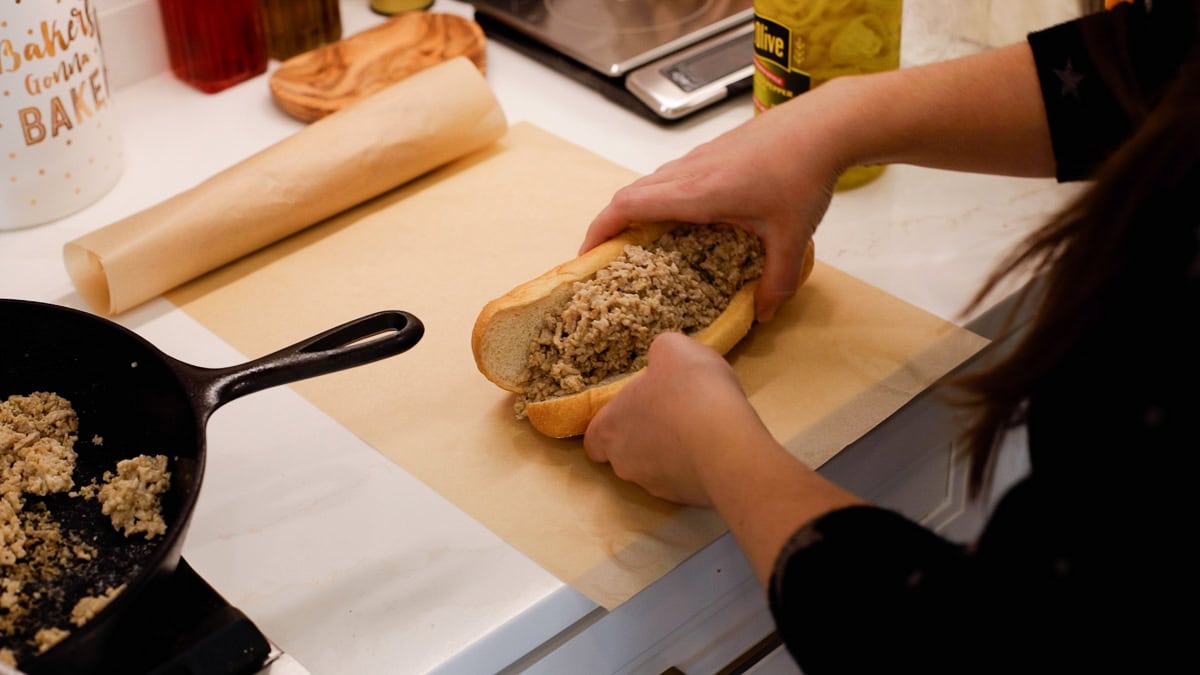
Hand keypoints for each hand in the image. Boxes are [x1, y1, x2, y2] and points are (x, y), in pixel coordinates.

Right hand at [580, 101, 842, 321]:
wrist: (824, 125)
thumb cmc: (803, 175)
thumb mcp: (791, 237)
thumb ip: (775, 281)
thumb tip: (762, 314)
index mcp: (696, 193)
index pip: (628, 207)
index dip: (599, 230)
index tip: (587, 256)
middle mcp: (688, 172)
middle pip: (629, 194)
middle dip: (609, 225)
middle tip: (606, 257)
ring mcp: (699, 157)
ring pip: (649, 183)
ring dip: (634, 209)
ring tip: (637, 241)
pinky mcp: (712, 151)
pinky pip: (669, 175)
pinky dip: (658, 197)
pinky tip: (679, 218)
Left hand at [583, 332, 774, 505]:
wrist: (728, 442)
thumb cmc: (689, 390)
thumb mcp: (673, 349)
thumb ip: (659, 354)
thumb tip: (661, 361)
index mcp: (610, 428)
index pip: (593, 440)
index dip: (610, 426)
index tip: (633, 412)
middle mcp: (624, 463)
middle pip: (624, 454)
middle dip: (645, 438)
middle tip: (672, 416)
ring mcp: (655, 487)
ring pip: (655, 470)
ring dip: (671, 454)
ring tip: (700, 431)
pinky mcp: (685, 500)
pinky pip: (685, 481)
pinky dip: (695, 467)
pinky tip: (717, 449)